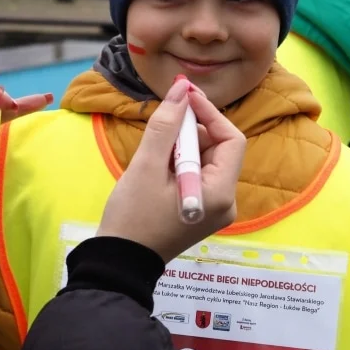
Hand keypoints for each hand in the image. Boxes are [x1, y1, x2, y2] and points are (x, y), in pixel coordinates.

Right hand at [96, 77, 244, 262]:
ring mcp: (214, 208)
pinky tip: (157, 163)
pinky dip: (180, 161)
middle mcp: (225, 201)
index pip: (231, 139)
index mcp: (219, 193)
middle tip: (163, 120)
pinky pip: (198, 174)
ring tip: (155, 149)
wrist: (118, 261)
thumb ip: (166, 125)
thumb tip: (182, 89)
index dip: (209, 113)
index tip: (184, 95)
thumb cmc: (132, 216)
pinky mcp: (200, 209)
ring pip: (207, 159)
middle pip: (219, 148)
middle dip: (193, 129)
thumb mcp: (146, 166)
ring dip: (183, 144)